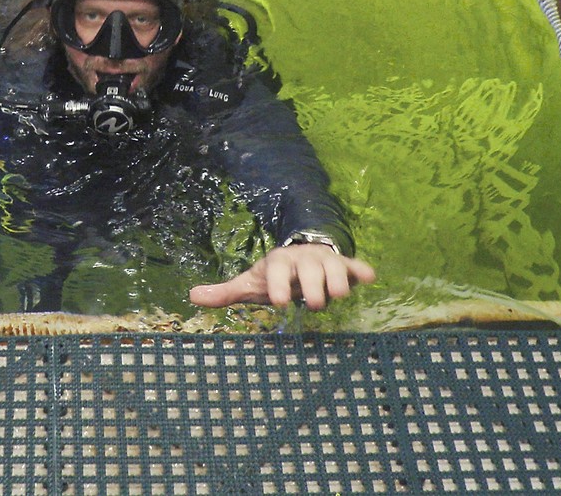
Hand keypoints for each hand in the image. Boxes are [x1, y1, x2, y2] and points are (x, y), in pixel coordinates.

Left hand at [188, 244, 375, 310]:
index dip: (278, 285)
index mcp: (278, 262)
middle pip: (309, 268)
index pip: (277, 271)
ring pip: (334, 267)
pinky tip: (369, 277)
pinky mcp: (344, 265)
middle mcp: (302, 259)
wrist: (300, 255)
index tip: (278, 302)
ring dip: (338, 279)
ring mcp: (325, 261)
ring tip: (338, 295)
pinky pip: (355, 265)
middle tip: (315, 304)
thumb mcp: (250, 283)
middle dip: (312, 285)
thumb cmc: (274, 276)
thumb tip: (192, 296)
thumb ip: (225, 292)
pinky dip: (361, 270)